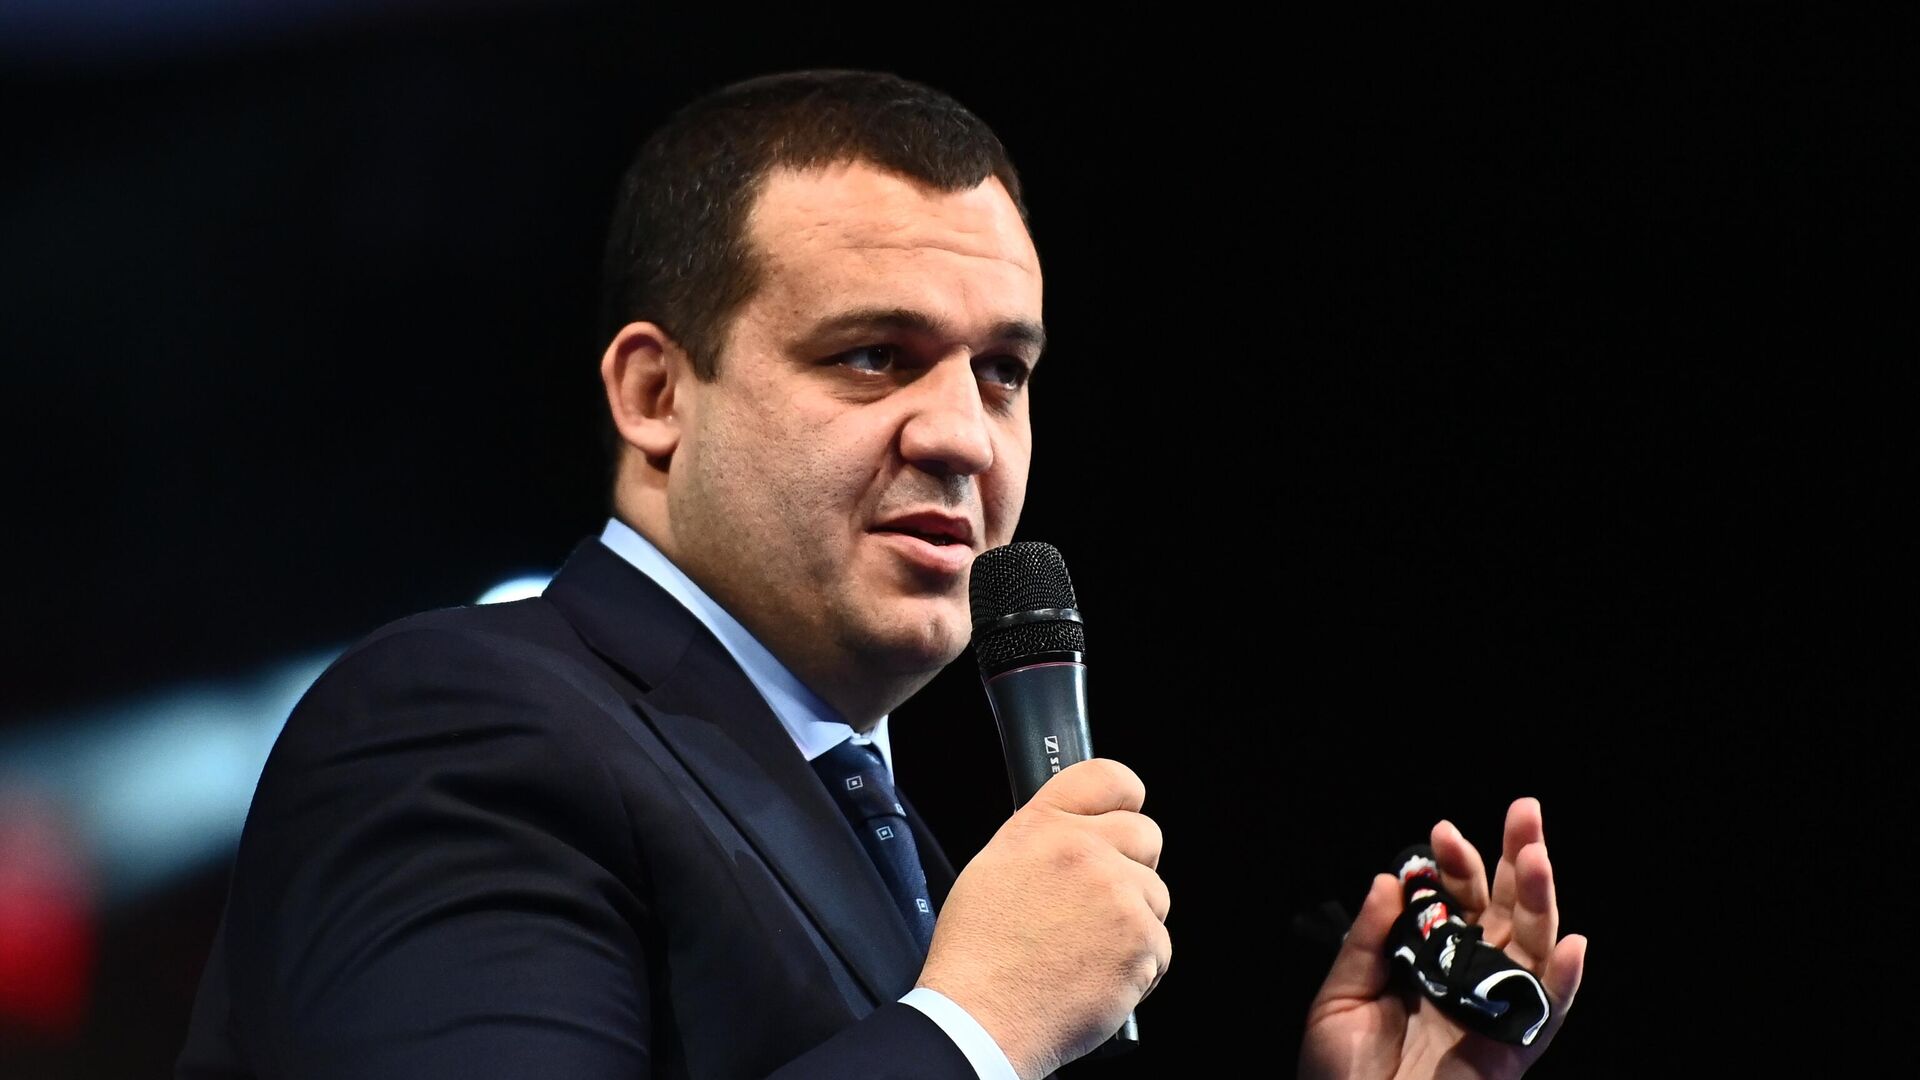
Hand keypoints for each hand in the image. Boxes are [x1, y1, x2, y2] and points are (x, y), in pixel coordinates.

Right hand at [916, 758, 1169, 1079]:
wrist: (982, 1017)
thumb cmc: (978, 954)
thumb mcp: (995, 867)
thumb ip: (1045, 839)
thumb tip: (1080, 835)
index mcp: (1043, 826)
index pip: (1109, 778)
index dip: (1124, 798)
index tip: (1124, 814)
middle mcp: (1085, 851)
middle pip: (1146, 835)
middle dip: (1132, 866)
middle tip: (1098, 904)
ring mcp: (1119, 895)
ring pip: (1155, 896)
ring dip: (1133, 921)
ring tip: (1086, 950)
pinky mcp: (1142, 941)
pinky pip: (1160, 947)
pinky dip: (1138, 966)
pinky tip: (1096, 976)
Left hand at [1299, 797, 1586, 1079]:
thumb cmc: (1339, 1072)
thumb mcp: (1340, 997)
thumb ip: (1367, 940)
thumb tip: (1390, 878)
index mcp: (1428, 962)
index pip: (1454, 902)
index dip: (1455, 866)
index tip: (1442, 832)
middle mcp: (1467, 979)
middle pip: (1504, 911)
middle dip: (1516, 859)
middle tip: (1525, 810)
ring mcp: (1493, 1012)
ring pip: (1529, 948)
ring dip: (1539, 902)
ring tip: (1538, 857)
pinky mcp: (1511, 1052)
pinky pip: (1544, 1015)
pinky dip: (1561, 981)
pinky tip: (1571, 945)